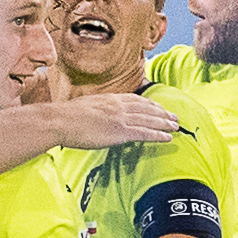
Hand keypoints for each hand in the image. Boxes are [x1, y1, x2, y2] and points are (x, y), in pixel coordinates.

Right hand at [51, 93, 177, 147]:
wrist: (61, 120)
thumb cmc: (66, 116)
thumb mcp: (85, 107)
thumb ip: (97, 109)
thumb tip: (98, 115)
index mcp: (110, 99)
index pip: (135, 99)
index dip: (150, 103)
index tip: (159, 105)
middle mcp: (119, 106)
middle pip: (147, 108)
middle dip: (162, 112)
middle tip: (174, 116)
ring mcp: (121, 118)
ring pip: (150, 120)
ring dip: (165, 123)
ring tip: (176, 126)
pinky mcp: (120, 132)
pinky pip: (145, 133)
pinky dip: (158, 135)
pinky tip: (168, 138)